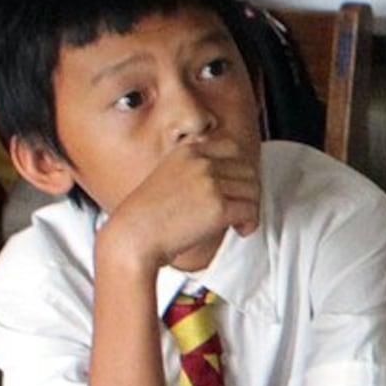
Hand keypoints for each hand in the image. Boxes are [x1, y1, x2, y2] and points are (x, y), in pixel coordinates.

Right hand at [97, 141, 259, 277]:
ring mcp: (210, 182)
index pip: (232, 148)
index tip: (237, 187)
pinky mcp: (217, 207)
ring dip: (251, 208)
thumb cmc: (148, 215)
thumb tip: (234, 179)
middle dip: (249, 191)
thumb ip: (197, 170)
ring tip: (240, 222)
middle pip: (248, 170)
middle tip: (242, 209)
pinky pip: (250, 210)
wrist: (133, 238)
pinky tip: (240, 230)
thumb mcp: (169, 176)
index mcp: (188, 150)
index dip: (240, 170)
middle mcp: (201, 162)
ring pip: (253, 190)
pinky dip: (250, 222)